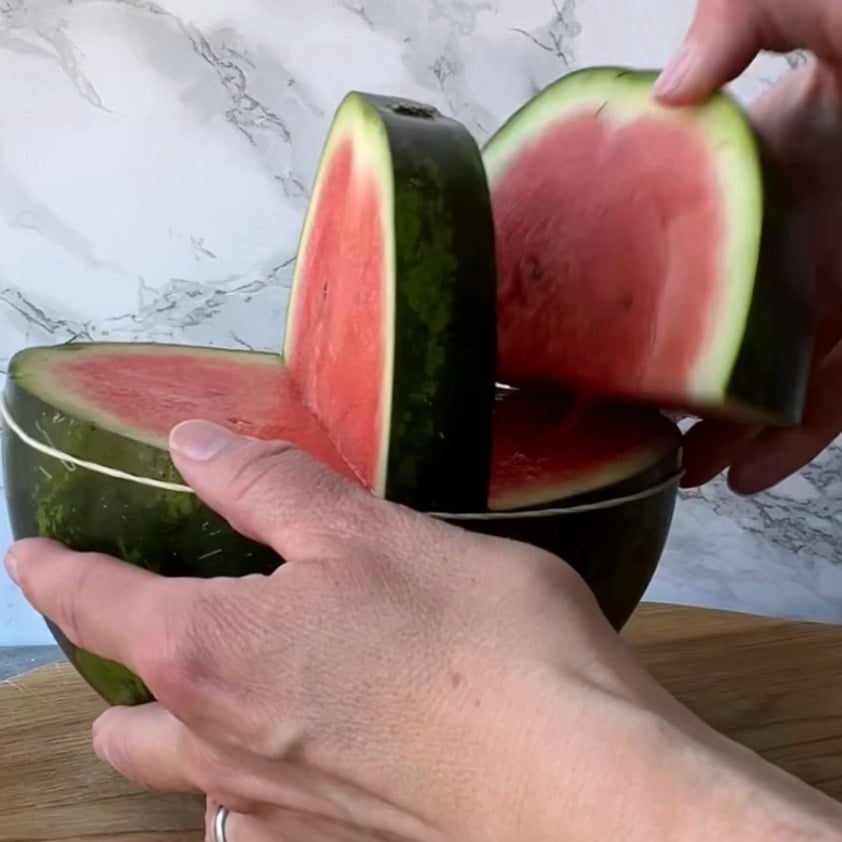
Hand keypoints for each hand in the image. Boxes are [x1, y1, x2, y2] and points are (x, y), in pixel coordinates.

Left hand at [5, 421, 840, 840]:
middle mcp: (223, 743)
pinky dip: (249, 774)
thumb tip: (194, 446)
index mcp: (211, 652)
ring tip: (225, 680)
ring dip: (175, 728)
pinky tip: (307, 736)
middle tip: (155, 617)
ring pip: (181, 771)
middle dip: (117, 664)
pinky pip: (253, 816)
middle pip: (122, 715)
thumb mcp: (365, 530)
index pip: (94, 602)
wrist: (576, 778)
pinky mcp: (338, 838)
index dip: (54, 570)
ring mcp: (277, 808)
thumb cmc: (476, 642)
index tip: (30, 555)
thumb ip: (268, 484)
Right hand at [655, 0, 841, 493]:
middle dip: (681, 375)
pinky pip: (841, 395)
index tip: (606, 323)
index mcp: (778, 163)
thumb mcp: (828, 3)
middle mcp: (806, 234)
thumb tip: (667, 93)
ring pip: (779, 375)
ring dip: (731, 428)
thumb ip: (743, 13)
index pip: (694, 231)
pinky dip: (799, 441)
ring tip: (684, 469)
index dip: (648, 281)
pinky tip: (754, 472)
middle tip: (634, 422)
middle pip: (727, 322)